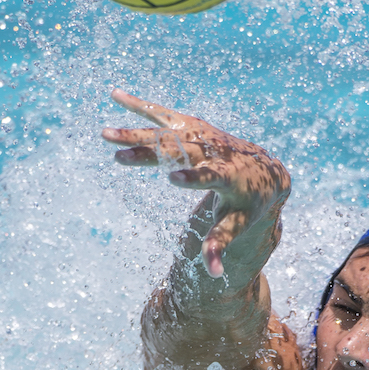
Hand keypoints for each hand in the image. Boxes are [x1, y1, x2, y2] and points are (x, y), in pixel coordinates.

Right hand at [101, 89, 290, 278]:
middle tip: (117, 154)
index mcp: (229, 176)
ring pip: (165, 130)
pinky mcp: (192, 125)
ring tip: (104, 132)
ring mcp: (201, 135)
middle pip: (179, 150)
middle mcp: (214, 151)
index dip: (194, 177)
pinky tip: (114, 94)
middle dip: (148, 152)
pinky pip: (162, 114)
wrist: (264, 169)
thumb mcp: (238, 224)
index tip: (172, 179)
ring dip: (134, 130)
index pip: (211, 176)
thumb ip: (222, 243)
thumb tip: (214, 275)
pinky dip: (139, 106)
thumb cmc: (248, 203)